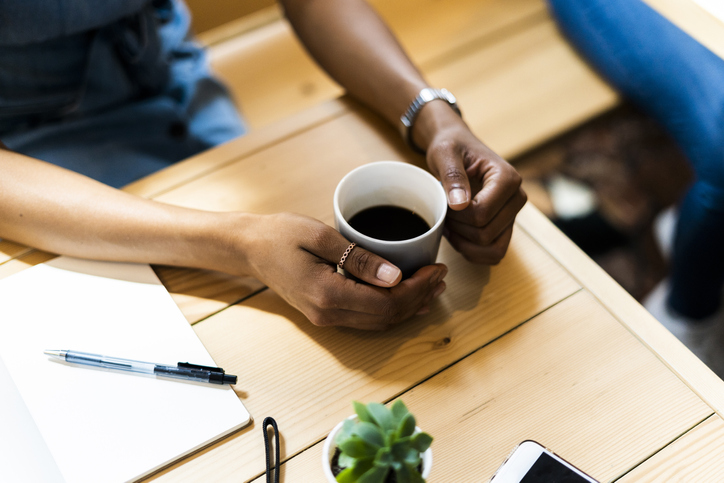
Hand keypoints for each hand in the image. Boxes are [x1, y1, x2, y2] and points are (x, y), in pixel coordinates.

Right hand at [240, 213, 446, 329]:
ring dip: (409, 306)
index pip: (387, 303)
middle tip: (441, 275)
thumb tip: (395, 276)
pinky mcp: (326, 313)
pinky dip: (391, 308)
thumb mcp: (321, 236)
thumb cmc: (280, 234)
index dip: (417, 289)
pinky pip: (367, 318)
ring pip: (379, 322)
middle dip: (419, 298)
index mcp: (328, 294)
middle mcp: (328, 314)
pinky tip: (407, 297)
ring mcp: (326, 317)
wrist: (250, 248)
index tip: (436, 269)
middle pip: (387, 316)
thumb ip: (359, 259)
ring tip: (432, 286)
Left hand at [421, 109, 526, 263]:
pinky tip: (457, 234)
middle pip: (485, 234)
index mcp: (507, 178)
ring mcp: (512, 215)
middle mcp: (517, 198)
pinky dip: (472, 251)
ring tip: (449, 224)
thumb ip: (452, 175)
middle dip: (458, 229)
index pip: (481, 213)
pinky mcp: (505, 226)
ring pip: (492, 250)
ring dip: (465, 244)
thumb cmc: (452, 147)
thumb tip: (460, 204)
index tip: (443, 200)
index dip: (455, 215)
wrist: (457, 147)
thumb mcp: (445, 153)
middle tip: (444, 210)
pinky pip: (494, 254)